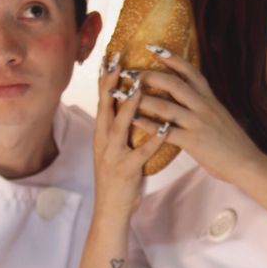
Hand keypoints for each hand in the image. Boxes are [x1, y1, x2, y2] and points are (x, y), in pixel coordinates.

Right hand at [93, 55, 163, 219]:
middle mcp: (104, 142)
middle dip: (112, 83)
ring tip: (140, 87)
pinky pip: (142, 153)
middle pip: (107, 107)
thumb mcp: (114, 148)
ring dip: (130, 106)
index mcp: (102, 134)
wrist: (110, 211)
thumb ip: (119, 127)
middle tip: (119, 61)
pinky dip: (153, 139)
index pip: (103, 100)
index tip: (111, 57)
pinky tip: (164, 128)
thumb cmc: (117, 178)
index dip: (106, 78)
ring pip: (121, 126)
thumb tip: (127, 104)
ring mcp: (113, 156)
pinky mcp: (126, 171)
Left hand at [131, 49, 263, 185]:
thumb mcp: (219, 115)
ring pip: (166, 106)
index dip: (172, 58)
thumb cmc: (232, 142)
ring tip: (122, 95)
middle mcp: (204, 106)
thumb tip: (189, 93)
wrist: (247, 163)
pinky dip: (148, 125)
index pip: (190, 71)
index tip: (153, 47)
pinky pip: (166, 131)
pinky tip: (133, 121)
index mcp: (210, 98)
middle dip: (149, 76)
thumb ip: (203, 103)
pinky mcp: (193, 142)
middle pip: (174, 84)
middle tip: (129, 73)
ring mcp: (198, 123)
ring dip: (141, 100)